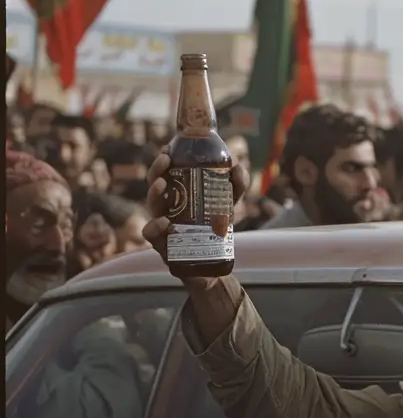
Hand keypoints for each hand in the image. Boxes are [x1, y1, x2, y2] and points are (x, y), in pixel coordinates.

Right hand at [141, 150, 248, 282]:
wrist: (213, 268)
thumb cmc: (215, 232)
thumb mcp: (227, 206)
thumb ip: (235, 186)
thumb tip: (237, 165)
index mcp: (176, 196)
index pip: (164, 174)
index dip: (162, 161)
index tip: (168, 149)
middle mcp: (165, 209)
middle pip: (154, 186)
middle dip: (156, 170)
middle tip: (166, 159)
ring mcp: (161, 226)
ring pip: (151, 207)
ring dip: (153, 193)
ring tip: (162, 183)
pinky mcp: (162, 246)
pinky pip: (151, 234)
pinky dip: (155, 227)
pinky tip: (165, 222)